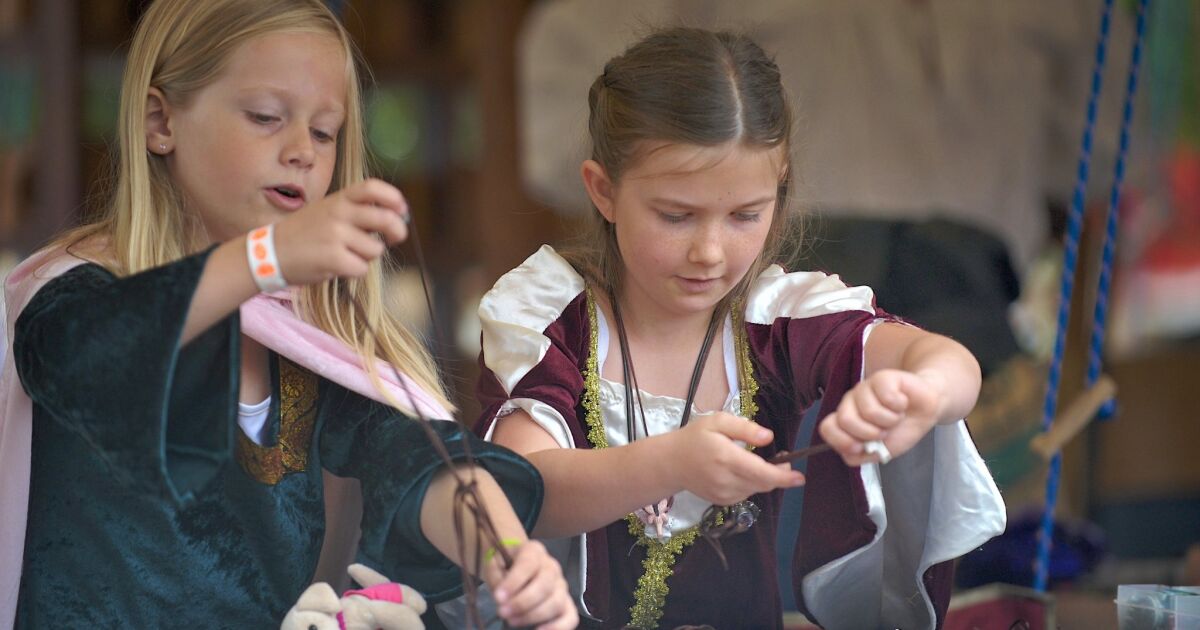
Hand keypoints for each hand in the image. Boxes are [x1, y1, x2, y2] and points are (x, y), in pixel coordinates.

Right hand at [271, 177, 409, 284]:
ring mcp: (336, 235)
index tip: (402, 209)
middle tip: (395, 238)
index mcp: (338, 199)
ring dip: (366, 256)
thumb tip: (394, 219)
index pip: (373, 188)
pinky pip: (362, 268)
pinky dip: (353, 271)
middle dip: (398, 230)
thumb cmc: (304, 234)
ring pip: (375, 249)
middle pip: (385, 218)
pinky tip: (336, 266)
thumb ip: (355, 211)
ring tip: (345, 254)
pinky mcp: (333, 258)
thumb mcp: (326, 210)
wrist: (269, 252)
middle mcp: (339, 213)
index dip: (393, 198)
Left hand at [484, 540, 576, 629]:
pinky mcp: (566, 604)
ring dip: (533, 615)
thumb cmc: (503, 566)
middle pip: (545, 585)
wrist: (512, 566)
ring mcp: (561, 586)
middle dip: (522, 602)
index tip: (499, 597)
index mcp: (534, 551)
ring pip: (556, 602)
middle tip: (503, 611)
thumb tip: (503, 599)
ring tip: (512, 620)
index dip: (514, 582)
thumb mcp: (494, 565)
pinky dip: (558, 627)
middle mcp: (552, 566)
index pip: (529, 564)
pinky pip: (570, 617)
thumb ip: (497, 578)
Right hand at [669, 412, 804, 505]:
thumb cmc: (695, 438)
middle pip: (764, 484)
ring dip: (763, 479)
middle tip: (782, 461)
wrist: (670, 463)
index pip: (762, 472)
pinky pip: (745, 495)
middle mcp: (726, 480)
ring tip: (754, 463)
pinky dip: (750, 485)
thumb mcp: (718, 421)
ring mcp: (723, 494)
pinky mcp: (721, 501)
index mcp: (727, 458)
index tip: (800, 477)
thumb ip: (745, 428)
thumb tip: (769, 438)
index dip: (784, 477)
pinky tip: (740, 472)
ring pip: (756, 490)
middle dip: (778, 475)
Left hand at [818, 369, 946, 465]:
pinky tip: (902, 404)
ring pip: (869, 411)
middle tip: (884, 431)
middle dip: (870, 433)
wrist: (924, 412)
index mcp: (845, 420)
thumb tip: (849, 448)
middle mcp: (850, 402)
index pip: (827, 428)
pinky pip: (886, 396)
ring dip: (889, 420)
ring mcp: (864, 388)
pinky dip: (899, 406)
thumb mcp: (878, 453)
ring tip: (896, 417)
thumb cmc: (900, 430)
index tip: (861, 447)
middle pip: (845, 420)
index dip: (843, 441)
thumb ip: (857, 456)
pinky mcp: (881, 378)